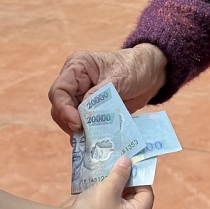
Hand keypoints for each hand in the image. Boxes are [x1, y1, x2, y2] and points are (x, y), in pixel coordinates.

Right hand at [49, 44, 167, 133]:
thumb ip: (99, 95)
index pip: (59, 91)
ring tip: (91, 139)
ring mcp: (82, 97)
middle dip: (70, 123)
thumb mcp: (119, 78)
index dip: (64, 109)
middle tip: (85, 134)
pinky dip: (87, 134)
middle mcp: (75, 82)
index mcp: (77, 67)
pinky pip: (82, 125)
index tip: (77, 123)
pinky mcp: (91, 111)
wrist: (151, 74)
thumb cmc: (135, 67)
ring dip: (78, 131)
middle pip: (59, 108)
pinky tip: (95, 141)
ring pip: (68, 120)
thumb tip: (82, 114)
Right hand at [68, 157, 154, 208]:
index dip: (140, 178)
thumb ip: (121, 173)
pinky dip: (111, 201)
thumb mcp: (109, 187)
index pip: (147, 195)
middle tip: (120, 169)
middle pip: (137, 201)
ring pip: (125, 206)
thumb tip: (128, 161)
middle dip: (128, 183)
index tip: (131, 165)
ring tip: (109, 177)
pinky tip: (101, 190)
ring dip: (118, 191)